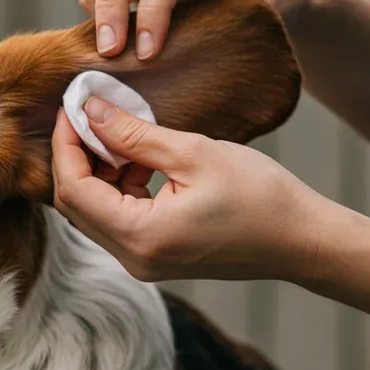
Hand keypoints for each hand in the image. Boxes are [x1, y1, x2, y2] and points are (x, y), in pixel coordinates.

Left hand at [51, 97, 332, 282]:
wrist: (303, 241)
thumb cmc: (260, 196)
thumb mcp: (193, 153)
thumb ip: (134, 133)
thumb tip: (90, 110)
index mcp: (141, 237)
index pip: (74, 189)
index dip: (66, 145)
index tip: (74, 107)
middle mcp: (133, 259)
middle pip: (76, 205)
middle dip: (77, 156)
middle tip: (89, 113)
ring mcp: (143, 263)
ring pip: (94, 211)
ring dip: (99, 170)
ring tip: (122, 131)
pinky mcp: (155, 257)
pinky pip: (118, 219)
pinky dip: (119, 185)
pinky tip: (141, 158)